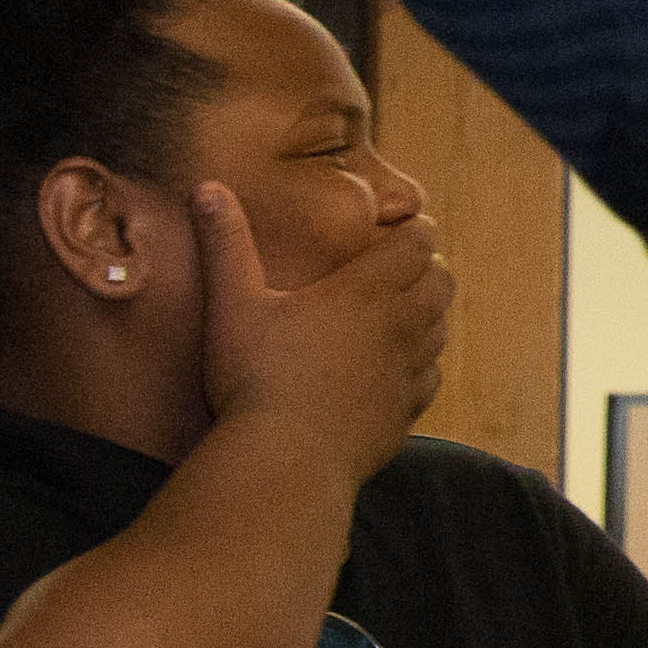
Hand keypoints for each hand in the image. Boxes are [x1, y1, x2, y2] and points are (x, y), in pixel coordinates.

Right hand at [191, 184, 446, 486]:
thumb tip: (206, 188)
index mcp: (366, 291)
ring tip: (394, 314)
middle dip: (426, 268)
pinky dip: (420, 365)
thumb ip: (226, 244)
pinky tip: (392, 369)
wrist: (284, 459)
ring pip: (441, 327)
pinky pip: (431, 377)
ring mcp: (409, 371)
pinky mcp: (406, 412)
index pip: (419, 242)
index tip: (395, 232)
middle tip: (396, 271)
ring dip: (426, 314)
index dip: (412, 232)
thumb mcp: (232, 305)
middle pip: (441, 279)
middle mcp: (400, 326)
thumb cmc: (254, 379)